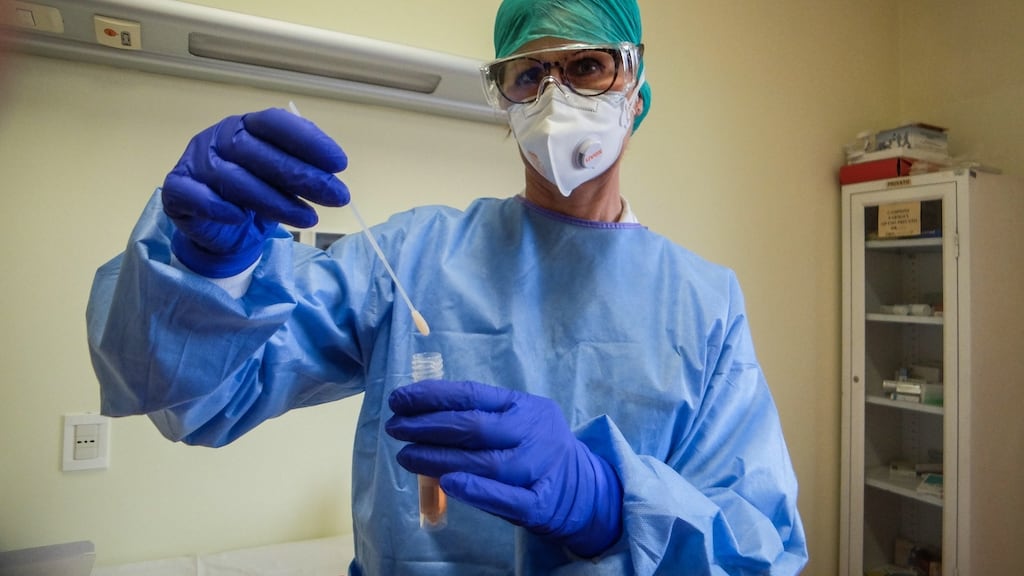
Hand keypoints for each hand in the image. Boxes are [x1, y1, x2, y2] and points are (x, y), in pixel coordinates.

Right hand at [162, 108, 349, 276]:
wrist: (219, 229)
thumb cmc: (253, 195)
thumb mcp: (280, 178)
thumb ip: (300, 165)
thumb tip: (332, 169)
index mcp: (245, 126)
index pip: (275, 122)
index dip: (308, 140)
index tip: (340, 163)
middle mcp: (218, 138)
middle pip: (260, 152)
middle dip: (303, 175)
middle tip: (337, 196)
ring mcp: (195, 162)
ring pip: (235, 179)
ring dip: (276, 201)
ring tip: (309, 219)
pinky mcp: (177, 190)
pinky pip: (198, 197)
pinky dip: (220, 207)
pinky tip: (242, 219)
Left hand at [386, 380, 622, 556]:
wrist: (585, 489)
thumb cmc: (537, 449)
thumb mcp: (519, 419)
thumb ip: (482, 415)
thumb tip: (423, 411)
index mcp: (525, 406)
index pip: (472, 395)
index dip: (432, 396)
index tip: (400, 399)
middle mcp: (534, 433)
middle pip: (474, 427)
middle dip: (428, 425)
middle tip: (396, 427)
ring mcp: (538, 468)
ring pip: (484, 463)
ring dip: (439, 458)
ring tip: (406, 455)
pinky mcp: (540, 504)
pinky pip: (505, 498)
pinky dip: (475, 490)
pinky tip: (446, 482)